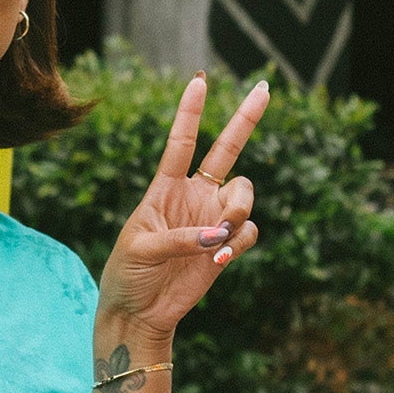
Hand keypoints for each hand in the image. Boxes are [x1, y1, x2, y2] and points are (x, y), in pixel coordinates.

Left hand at [96, 75, 266, 341]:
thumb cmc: (128, 273)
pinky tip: (221, 260)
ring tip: (220, 240)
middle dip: (246, 119)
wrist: (139, 311)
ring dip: (238, 211)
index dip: (190, 112)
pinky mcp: (226, 246)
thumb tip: (218, 235)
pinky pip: (248, 231)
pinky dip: (239, 242)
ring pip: (244, 195)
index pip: (181, 143)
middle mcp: (194, 196)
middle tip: (265, 88)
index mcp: (165, 188)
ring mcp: (213, 219)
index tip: (199, 81)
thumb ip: (178, 238)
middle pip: (227, 150)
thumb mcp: (141, 249)